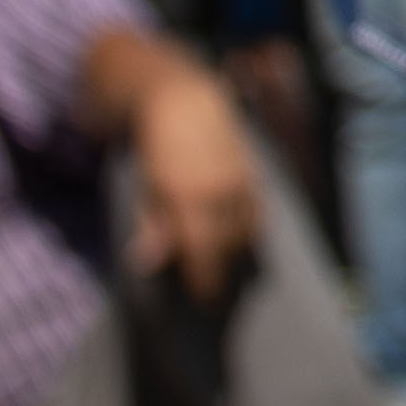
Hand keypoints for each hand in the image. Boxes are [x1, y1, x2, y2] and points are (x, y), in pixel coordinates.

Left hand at [126, 68, 263, 301]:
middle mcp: (221, 191)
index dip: (206, 281)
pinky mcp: (255, 173)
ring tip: (225, 268)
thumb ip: (153, 226)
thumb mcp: (146, 189)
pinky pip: (259, 212)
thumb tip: (149, 266)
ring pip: (248, 231)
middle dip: (222, 272)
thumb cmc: (157, 150)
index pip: (204, 252)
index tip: (204, 302)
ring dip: (237, 254)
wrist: (186, 102)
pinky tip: (240, 240)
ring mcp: (242, 180)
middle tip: (213, 293)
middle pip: (229, 246)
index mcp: (189, 197)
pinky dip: (251, 230)